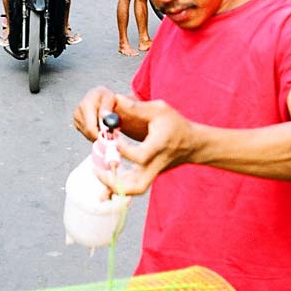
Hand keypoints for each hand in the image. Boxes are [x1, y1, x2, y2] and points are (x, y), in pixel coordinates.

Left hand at [75, 93, 196, 196]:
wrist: (193, 144)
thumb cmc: (177, 125)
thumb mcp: (160, 110)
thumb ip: (137, 107)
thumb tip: (115, 100)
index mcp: (158, 148)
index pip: (139, 156)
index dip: (123, 150)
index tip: (114, 137)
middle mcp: (155, 165)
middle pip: (136, 186)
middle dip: (115, 182)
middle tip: (97, 170)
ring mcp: (153, 173)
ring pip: (134, 190)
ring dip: (114, 187)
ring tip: (98, 173)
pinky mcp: (150, 175)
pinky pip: (133, 186)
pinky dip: (119, 186)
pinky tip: (105, 184)